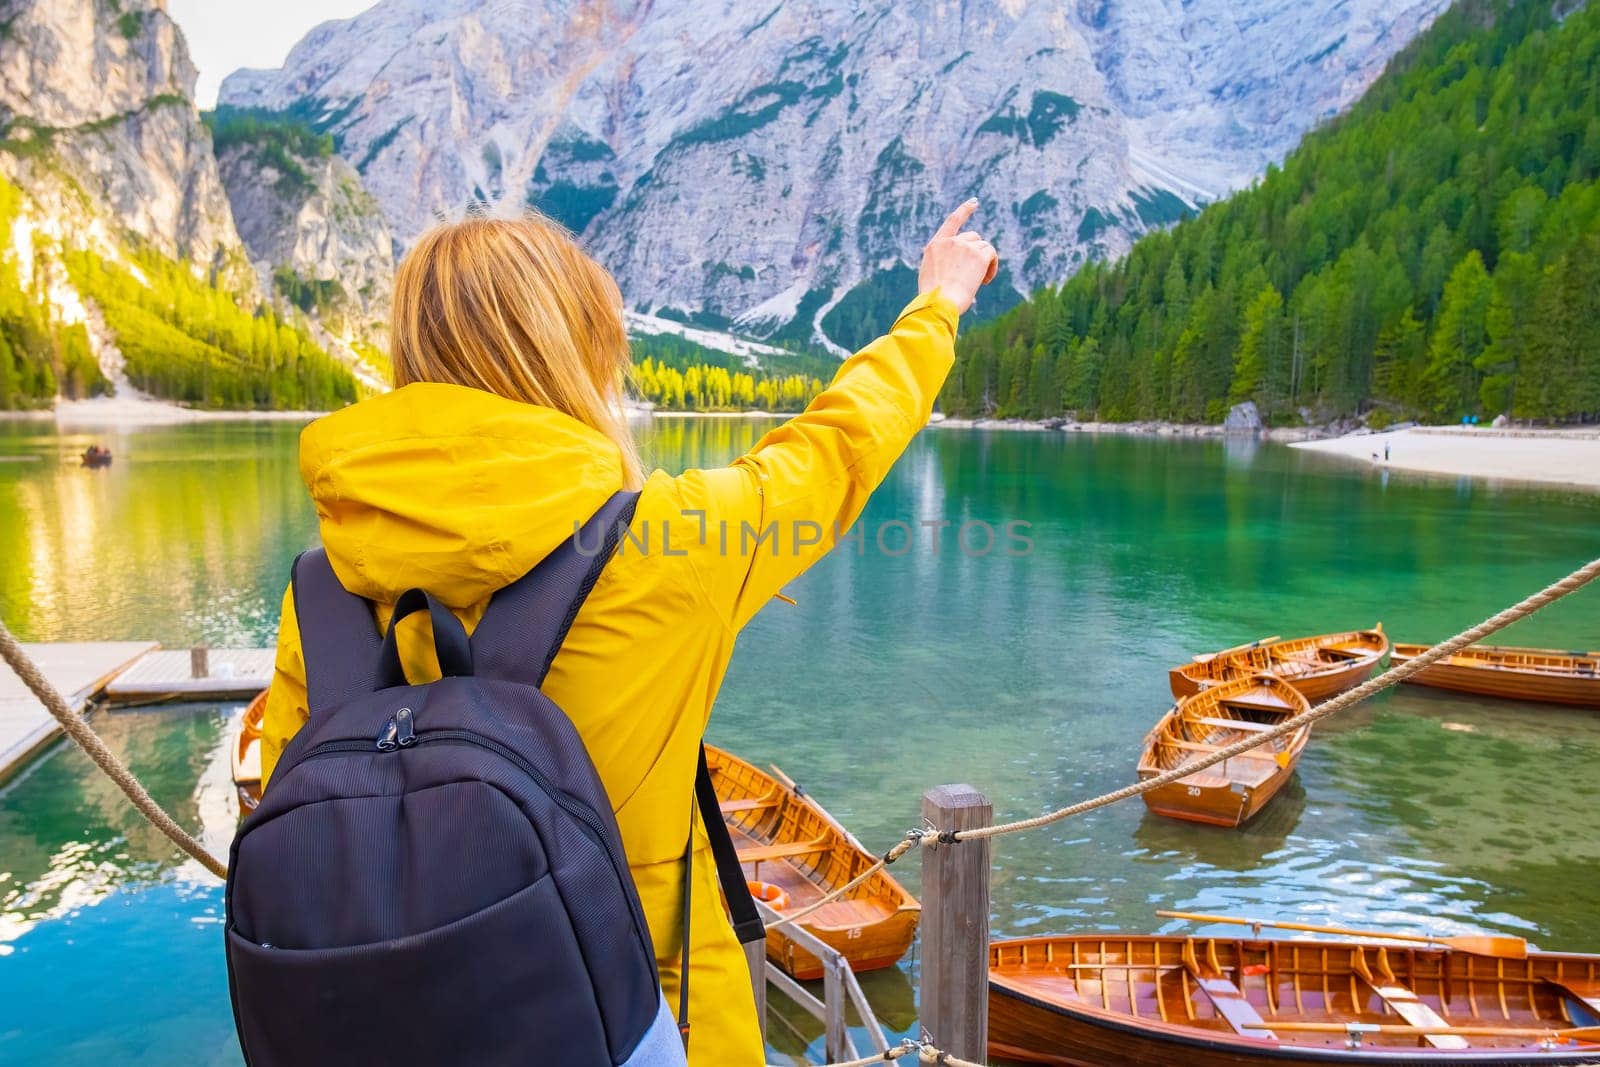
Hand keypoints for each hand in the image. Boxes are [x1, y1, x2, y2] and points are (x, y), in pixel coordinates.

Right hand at [918, 199, 998, 314]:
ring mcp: (964, 246)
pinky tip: (986, 281)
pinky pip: (991, 255)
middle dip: (977, 253)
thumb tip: (961, 277)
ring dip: (985, 262)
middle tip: (977, 274)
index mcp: (935, 246)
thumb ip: (944, 266)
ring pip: (984, 247)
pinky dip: (993, 266)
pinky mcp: (978, 255)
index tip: (974, 202)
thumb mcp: (931, 278)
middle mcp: (950, 242)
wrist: (939, 303)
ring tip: (981, 281)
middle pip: (973, 237)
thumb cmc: (934, 299)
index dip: (964, 210)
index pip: (952, 221)